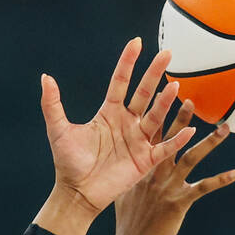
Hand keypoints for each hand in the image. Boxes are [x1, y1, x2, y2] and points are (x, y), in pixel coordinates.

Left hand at [42, 39, 195, 216]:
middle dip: (154, 74)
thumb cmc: (67, 162)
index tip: (136, 42)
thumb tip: (45, 77)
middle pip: (144, 93)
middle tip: (167, 54)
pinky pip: (164, 148)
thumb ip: (52, 104)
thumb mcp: (58, 130)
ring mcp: (138, 141)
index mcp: (109, 113)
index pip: (121, 82)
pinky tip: (189, 128)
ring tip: (174, 87)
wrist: (76, 193)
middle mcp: (127, 123)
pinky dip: (177, 140)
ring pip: (155, 117)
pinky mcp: (145, 160)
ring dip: (165, 103)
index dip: (128, 63)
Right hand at [112, 100, 234, 234]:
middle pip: (170, 139)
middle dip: (181, 118)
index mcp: (140, 168)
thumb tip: (134, 168)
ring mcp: (168, 186)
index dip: (156, 116)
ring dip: (210, 142)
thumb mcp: (125, 194)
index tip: (163, 96)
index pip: (149, 136)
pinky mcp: (180, 202)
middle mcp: (154, 173)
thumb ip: (133, 177)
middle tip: (192, 99)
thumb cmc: (129, 223)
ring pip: (191, 158)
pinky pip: (204, 187)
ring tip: (225, 127)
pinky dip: (221, 180)